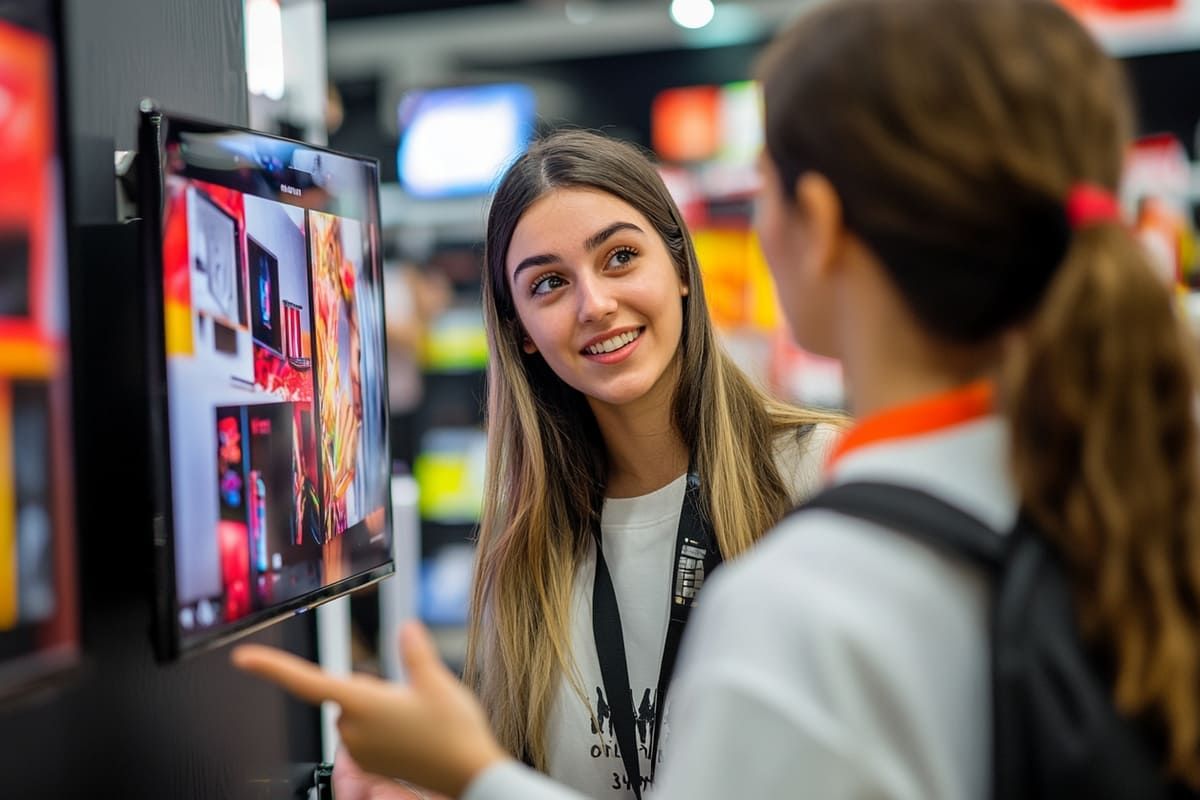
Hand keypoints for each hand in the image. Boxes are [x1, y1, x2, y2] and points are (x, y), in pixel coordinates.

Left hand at [231, 621, 507, 797]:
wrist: (468, 774)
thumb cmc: (453, 732)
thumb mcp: (436, 680)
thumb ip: (414, 651)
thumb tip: (404, 627)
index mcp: (363, 704)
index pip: (306, 682)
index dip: (272, 669)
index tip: (243, 658)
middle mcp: (354, 730)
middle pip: (347, 691)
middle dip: (372, 686)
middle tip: (410, 695)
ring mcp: (362, 750)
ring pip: (358, 711)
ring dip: (380, 706)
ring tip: (418, 715)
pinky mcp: (373, 763)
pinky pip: (368, 732)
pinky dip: (386, 725)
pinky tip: (414, 730)